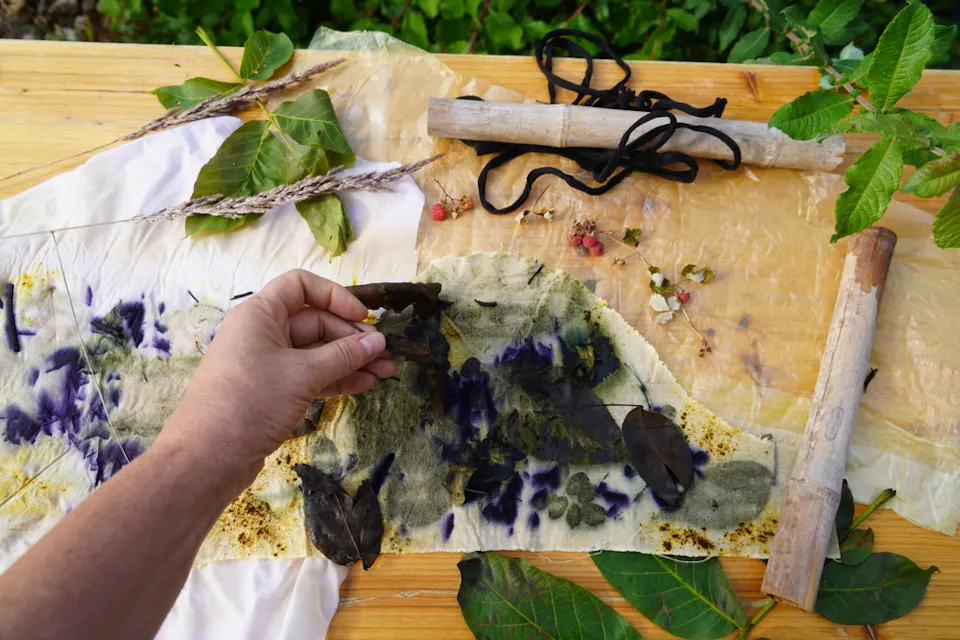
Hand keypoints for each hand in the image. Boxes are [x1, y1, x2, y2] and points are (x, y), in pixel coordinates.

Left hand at [156, 270, 395, 485]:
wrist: (208, 458)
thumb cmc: (250, 402)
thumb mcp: (302, 374)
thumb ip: (343, 355)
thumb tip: (378, 341)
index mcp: (259, 315)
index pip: (300, 286)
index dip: (334, 296)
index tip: (361, 317)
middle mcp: (262, 333)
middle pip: (315, 322)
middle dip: (352, 337)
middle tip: (385, 354)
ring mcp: (268, 364)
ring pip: (317, 353)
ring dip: (350, 360)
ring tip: (386, 372)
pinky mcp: (273, 392)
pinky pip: (311, 376)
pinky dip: (336, 378)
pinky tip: (364, 384)